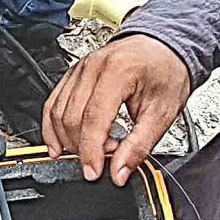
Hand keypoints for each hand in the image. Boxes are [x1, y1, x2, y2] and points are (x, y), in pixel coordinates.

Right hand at [42, 34, 191, 183]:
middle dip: (82, 147)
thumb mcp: (163, 112)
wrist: (163, 47)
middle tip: (103, 160)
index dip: (91, 151)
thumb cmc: (166, 71)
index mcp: (118, 71)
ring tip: (91, 151)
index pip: (93, 118)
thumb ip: (139, 145)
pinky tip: (59, 145)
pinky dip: (53, 127)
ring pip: (57, 112)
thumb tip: (119, 172)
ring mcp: (79, 68)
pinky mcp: (73, 74)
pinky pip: (53, 103)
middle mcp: (93, 66)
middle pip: (71, 117)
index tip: (94, 172)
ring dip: (68, 140)